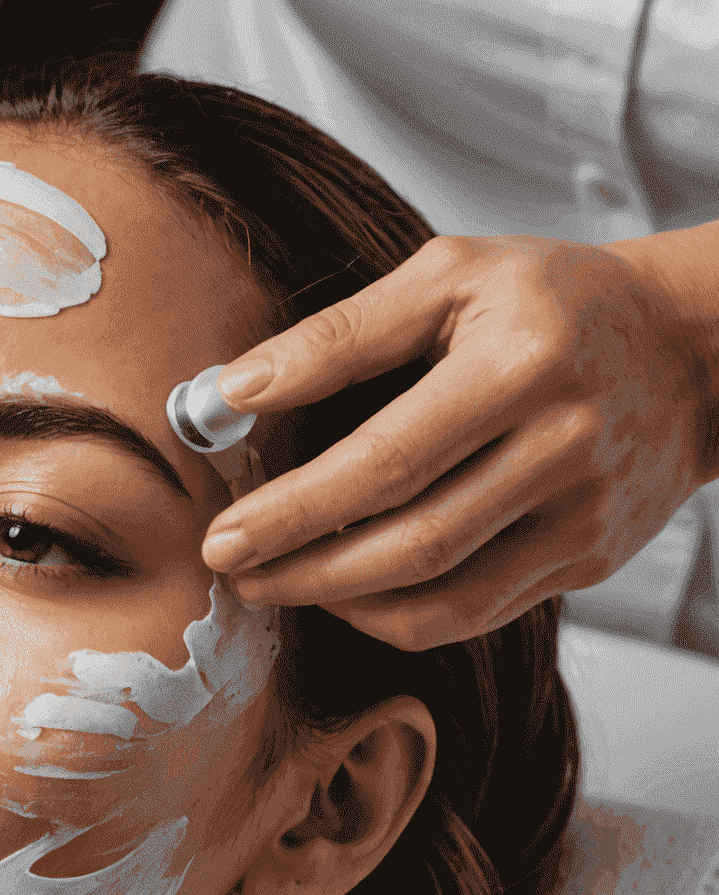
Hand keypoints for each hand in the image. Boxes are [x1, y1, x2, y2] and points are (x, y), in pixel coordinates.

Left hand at [200, 232, 718, 648]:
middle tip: (234, 573)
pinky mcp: (586, 561)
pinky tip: (346, 593)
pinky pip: (474, 614)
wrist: (690, 350)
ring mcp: (581, 517)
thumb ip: (339, 335)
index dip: (295, 510)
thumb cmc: (554, 303)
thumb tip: (234, 391)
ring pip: (442, 600)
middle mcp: (561, 448)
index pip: (386, 460)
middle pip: (411, 544)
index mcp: (520, 366)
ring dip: (341, 605)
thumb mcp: (450, 277)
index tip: (223, 537)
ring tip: (276, 585)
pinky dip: (396, 617)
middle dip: (303, 570)